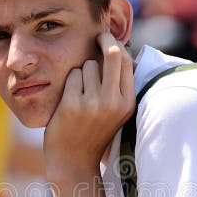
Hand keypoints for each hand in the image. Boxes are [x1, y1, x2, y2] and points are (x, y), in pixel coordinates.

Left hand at [44, 31, 133, 178]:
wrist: (73, 161)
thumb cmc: (93, 130)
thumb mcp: (115, 111)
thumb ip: (119, 85)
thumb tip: (118, 48)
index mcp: (128, 103)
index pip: (126, 61)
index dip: (116, 44)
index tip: (106, 38)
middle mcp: (113, 102)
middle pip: (112, 53)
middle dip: (103, 39)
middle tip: (97, 35)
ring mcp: (93, 104)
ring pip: (88, 65)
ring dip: (82, 72)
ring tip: (81, 93)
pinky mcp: (72, 105)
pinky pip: (72, 76)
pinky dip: (69, 82)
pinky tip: (69, 99)